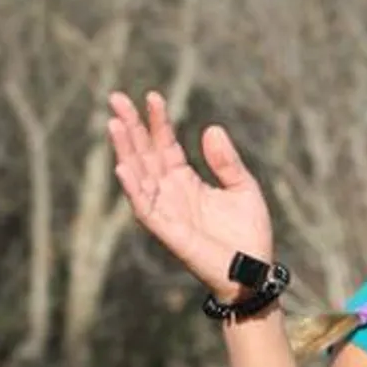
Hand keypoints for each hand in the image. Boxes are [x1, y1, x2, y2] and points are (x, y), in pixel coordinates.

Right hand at [108, 91, 273, 302]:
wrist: (252, 270)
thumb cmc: (249, 234)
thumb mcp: (243, 188)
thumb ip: (227, 161)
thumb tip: (211, 129)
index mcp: (186, 180)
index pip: (165, 144)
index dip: (158, 121)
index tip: (152, 96)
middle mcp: (170, 192)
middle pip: (144, 154)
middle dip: (131, 127)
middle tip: (117, 98)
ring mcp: (165, 210)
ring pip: (138, 176)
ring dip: (124, 151)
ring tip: (115, 124)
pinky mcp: (166, 231)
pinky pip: (144, 208)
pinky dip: (133, 188)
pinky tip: (122, 167)